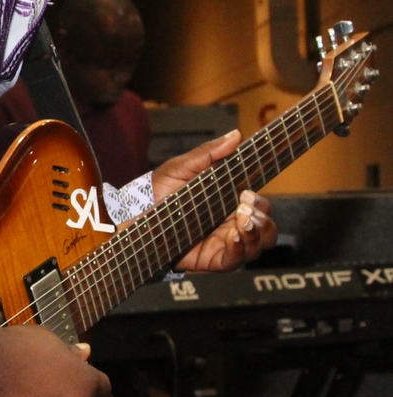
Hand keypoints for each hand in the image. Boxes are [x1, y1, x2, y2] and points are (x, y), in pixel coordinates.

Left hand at [152, 130, 277, 270]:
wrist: (131, 215)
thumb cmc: (155, 191)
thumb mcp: (181, 168)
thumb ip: (208, 153)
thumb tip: (236, 136)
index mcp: (226, 201)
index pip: (259, 206)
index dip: (262, 203)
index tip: (249, 193)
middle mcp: (228, 223)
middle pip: (265, 228)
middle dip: (263, 219)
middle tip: (245, 209)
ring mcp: (221, 242)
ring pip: (257, 246)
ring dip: (256, 235)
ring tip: (241, 224)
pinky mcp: (210, 259)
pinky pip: (235, 261)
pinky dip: (239, 250)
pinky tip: (232, 237)